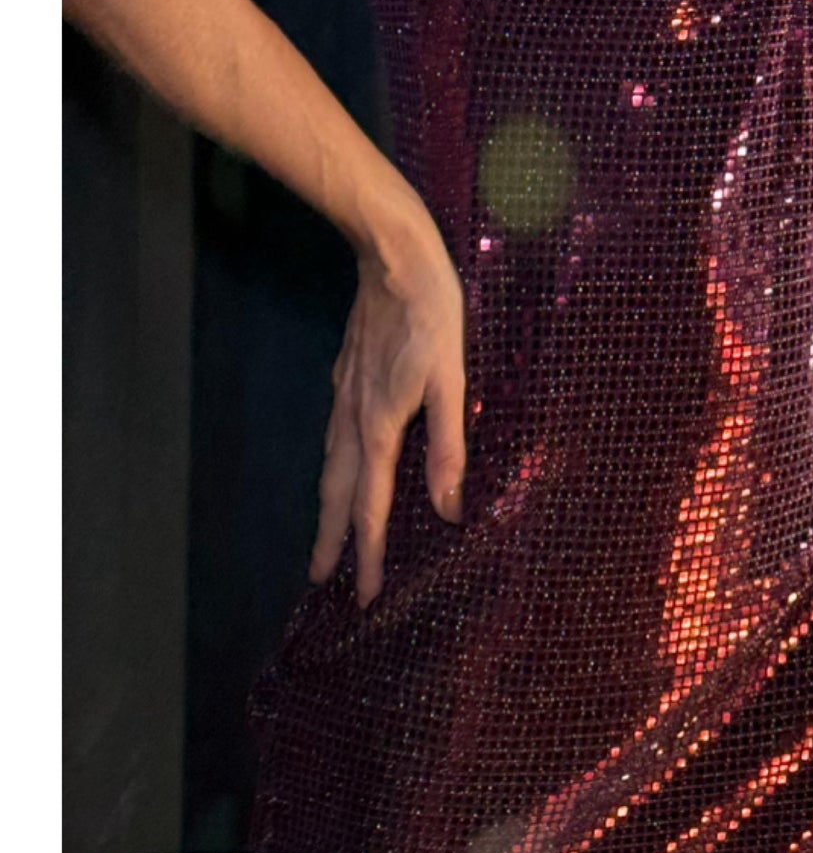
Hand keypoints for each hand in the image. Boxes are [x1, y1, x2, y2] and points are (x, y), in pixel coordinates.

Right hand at [312, 217, 467, 607]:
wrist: (393, 257)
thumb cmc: (431, 314)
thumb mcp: (451, 381)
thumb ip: (449, 446)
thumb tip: (448, 509)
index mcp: (380, 427)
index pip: (371, 507)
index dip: (368, 553)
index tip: (362, 595)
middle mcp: (353, 418)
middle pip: (338, 494)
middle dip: (332, 539)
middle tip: (321, 579)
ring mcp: (345, 395)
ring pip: (331, 465)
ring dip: (329, 505)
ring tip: (328, 534)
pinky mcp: (348, 376)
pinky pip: (335, 437)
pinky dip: (334, 466)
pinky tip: (341, 462)